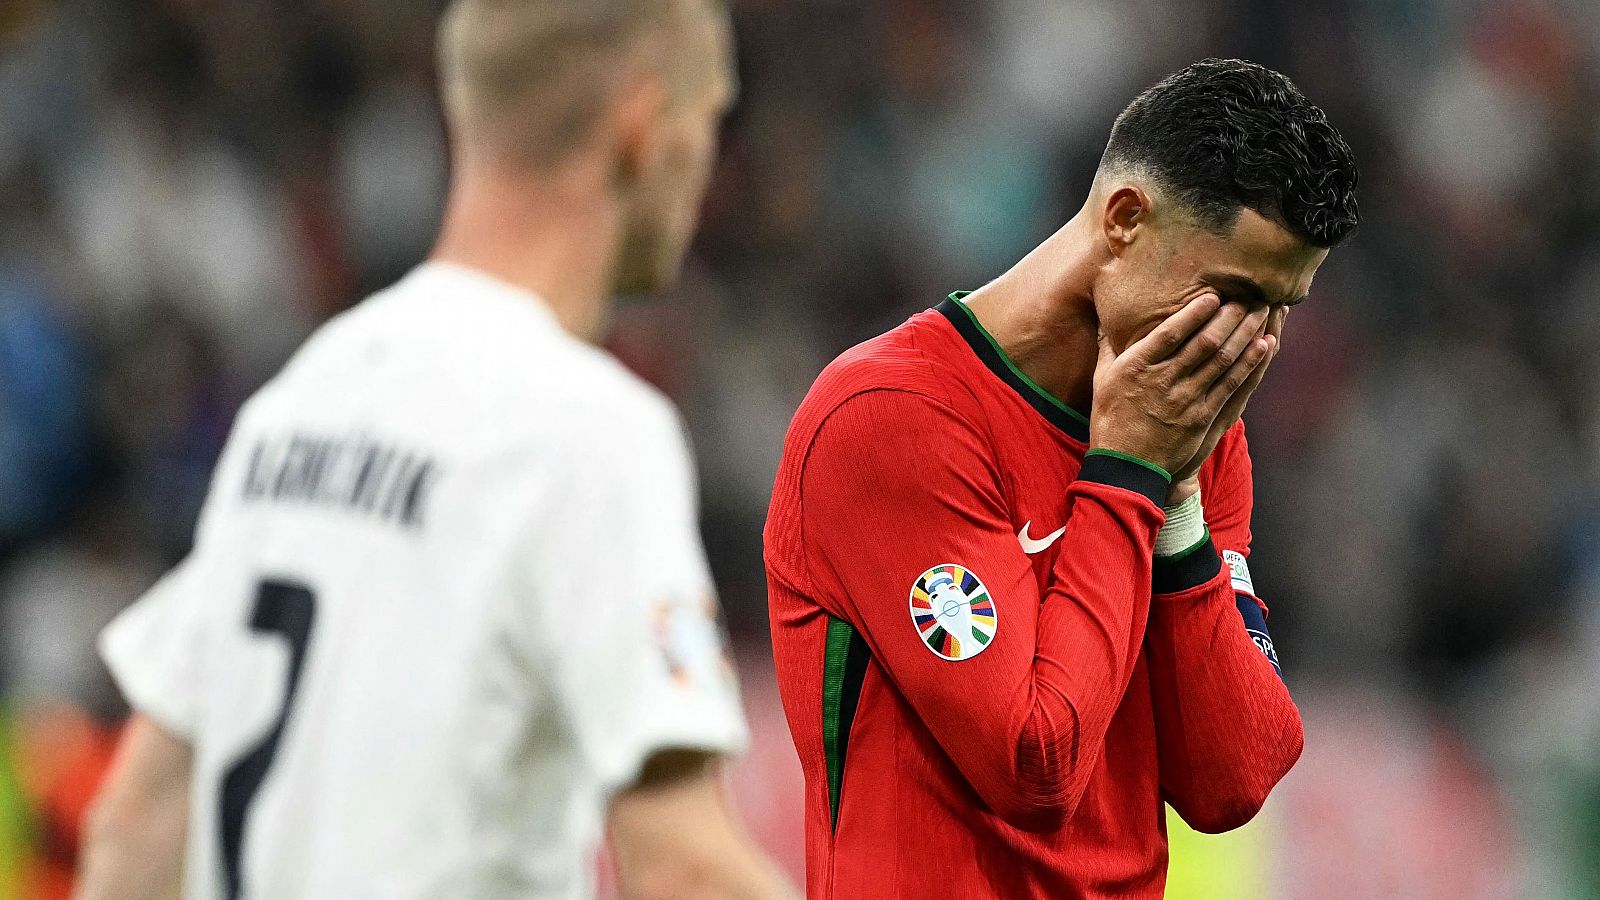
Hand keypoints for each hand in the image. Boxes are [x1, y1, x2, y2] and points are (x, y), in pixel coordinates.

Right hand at [1089, 294, 1273, 476]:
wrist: (1126, 467)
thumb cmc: (1110, 419)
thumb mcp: (1101, 380)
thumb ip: (1108, 347)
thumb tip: (1105, 319)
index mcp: (1136, 367)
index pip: (1169, 333)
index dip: (1194, 313)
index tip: (1214, 294)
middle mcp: (1162, 381)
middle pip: (1203, 342)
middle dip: (1230, 316)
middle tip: (1250, 295)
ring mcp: (1185, 400)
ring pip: (1222, 360)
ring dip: (1245, 333)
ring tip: (1262, 311)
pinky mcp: (1201, 417)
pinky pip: (1231, 385)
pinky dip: (1250, 363)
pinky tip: (1264, 345)